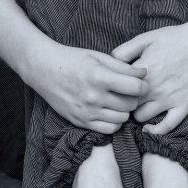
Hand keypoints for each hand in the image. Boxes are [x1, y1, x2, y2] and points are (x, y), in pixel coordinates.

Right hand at [21, 41, 148, 134]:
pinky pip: (109, 130)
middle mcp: (93, 97)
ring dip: (124, 111)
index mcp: (99, 77)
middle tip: (128, 91)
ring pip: (122, 119)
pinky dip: (114, 122)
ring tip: (118, 101)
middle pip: (130, 105)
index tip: (141, 83)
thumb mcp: (98, 57)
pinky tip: (110, 112)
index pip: (135, 87)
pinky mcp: (80, 121)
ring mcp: (86, 112)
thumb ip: (122, 67)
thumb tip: (144, 74)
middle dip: (134, 98)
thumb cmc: (72, 60)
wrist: (43, 70)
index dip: (143, 85)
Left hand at [111, 21, 187, 134]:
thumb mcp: (145, 38)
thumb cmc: (174, 38)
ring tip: (137, 108)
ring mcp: (169, 99)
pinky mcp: (183, 106)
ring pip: (141, 117)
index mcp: (142, 71)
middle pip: (126, 105)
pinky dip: (155, 130)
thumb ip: (124, 51)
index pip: (117, 89)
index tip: (113, 89)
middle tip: (123, 100)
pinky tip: (148, 128)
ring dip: (137, 114)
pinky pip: (166, 126)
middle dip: (122, 103)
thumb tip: (108, 63)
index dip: (112, 90)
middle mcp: (153, 88)